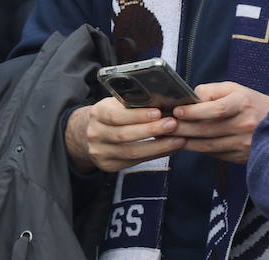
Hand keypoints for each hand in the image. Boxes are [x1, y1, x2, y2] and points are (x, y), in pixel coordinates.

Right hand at [65, 97, 185, 173]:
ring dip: (158, 146)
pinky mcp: (108, 165)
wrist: (91, 133)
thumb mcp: (116, 103)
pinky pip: (134, 163)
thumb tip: (162, 102)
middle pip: (125, 135)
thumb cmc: (112, 114)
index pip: (116, 115)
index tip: (158, 112)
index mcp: (97, 113)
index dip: (138, 115)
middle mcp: (95, 134)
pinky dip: (154, 156)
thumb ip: (132, 104)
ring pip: (131, 153)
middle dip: (152, 131)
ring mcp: (100, 152)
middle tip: (173, 124)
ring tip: (177, 140)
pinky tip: (168, 149)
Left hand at [171, 82, 268, 164]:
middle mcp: (244, 125)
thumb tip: (190, 98)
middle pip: (207, 129)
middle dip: (182, 128)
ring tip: (167, 136)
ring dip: (185, 142)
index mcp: (242, 103)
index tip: (177, 111)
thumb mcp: (235, 89)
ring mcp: (242, 144)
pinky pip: (213, 154)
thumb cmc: (251, 103)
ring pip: (207, 146)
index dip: (194, 112)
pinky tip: (184, 144)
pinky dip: (197, 149)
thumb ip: (211, 91)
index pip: (217, 109)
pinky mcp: (239, 157)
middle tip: (163, 126)